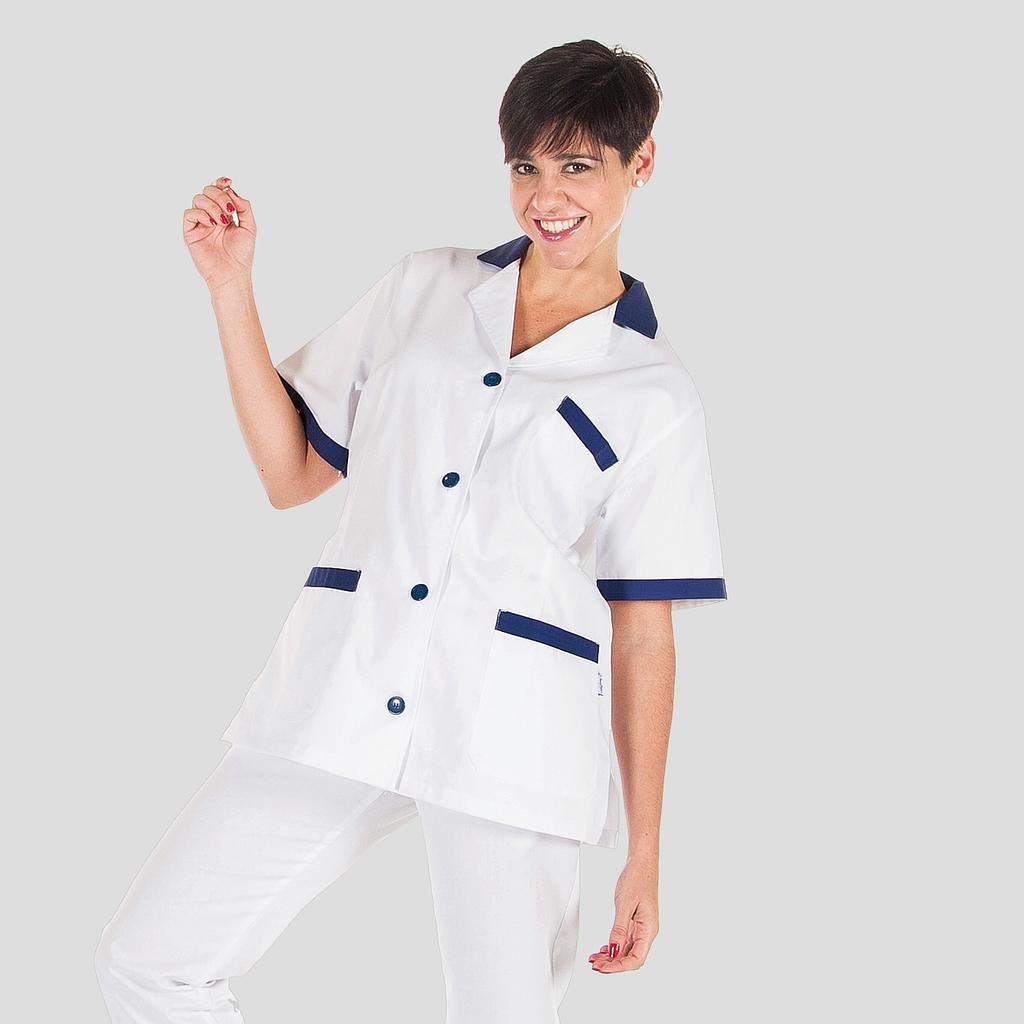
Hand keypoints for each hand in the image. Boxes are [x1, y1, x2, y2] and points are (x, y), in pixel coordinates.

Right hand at [182, 176, 256, 291]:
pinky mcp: (190, 232)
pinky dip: (201, 214)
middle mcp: (211, 215)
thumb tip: (232, 190)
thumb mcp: (249, 227)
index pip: (218, 190)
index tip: (228, 182)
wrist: (233, 273)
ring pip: (198, 199)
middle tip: (229, 211)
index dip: (221, 183)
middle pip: (208, 190)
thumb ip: (244, 207)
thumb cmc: (242, 254)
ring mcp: (200, 223)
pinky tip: (212, 224)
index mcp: (224, 213)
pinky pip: (189, 213)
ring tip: (222, 222)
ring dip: (212, 206)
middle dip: (219, 196)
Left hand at [589, 853, 658, 972]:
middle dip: (612, 964)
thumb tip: (614, 952)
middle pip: (630, 957)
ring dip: (611, 956)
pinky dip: (613, 946)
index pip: (636, 959)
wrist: (642, 863)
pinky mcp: (635, 921)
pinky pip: (624, 940)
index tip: (603, 968)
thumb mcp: (625, 905)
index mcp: (649, 929)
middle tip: (595, 965)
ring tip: (596, 959)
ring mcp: (641, 926)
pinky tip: (604, 949)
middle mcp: (647, 931)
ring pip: (626, 949)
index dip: (619, 966)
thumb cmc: (638, 879)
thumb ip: (619, 930)